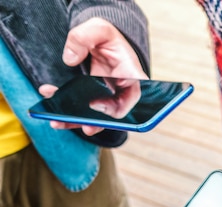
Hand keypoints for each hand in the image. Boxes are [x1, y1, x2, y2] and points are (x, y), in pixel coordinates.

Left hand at [39, 17, 147, 134]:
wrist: (98, 39)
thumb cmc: (104, 35)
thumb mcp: (97, 28)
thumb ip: (84, 37)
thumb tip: (70, 59)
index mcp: (131, 73)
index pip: (132, 97)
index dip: (117, 107)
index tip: (94, 105)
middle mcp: (121, 90)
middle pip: (114, 113)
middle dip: (96, 122)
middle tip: (81, 125)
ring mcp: (107, 97)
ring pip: (96, 116)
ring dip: (76, 120)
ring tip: (57, 121)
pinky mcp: (93, 98)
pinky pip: (82, 109)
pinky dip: (66, 110)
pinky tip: (50, 99)